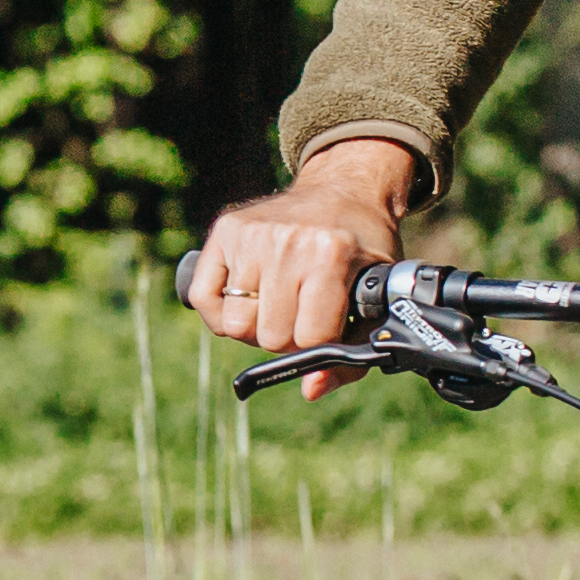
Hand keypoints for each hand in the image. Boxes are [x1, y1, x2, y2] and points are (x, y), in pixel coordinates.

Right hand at [181, 141, 416, 397]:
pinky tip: (245, 301)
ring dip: (256, 325)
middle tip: (301, 311)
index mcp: (331, 255)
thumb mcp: (373, 299)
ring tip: (275, 305)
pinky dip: (222, 313)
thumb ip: (353, 354)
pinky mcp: (226, 230)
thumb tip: (310, 389)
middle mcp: (288, 242)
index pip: (310, 339)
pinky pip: (205, 300)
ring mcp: (252, 235)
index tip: (327, 323)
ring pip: (237, 325)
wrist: (344, 189)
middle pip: (271, 337)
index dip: (318, 342)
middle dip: (287, 335)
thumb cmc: (361, 250)